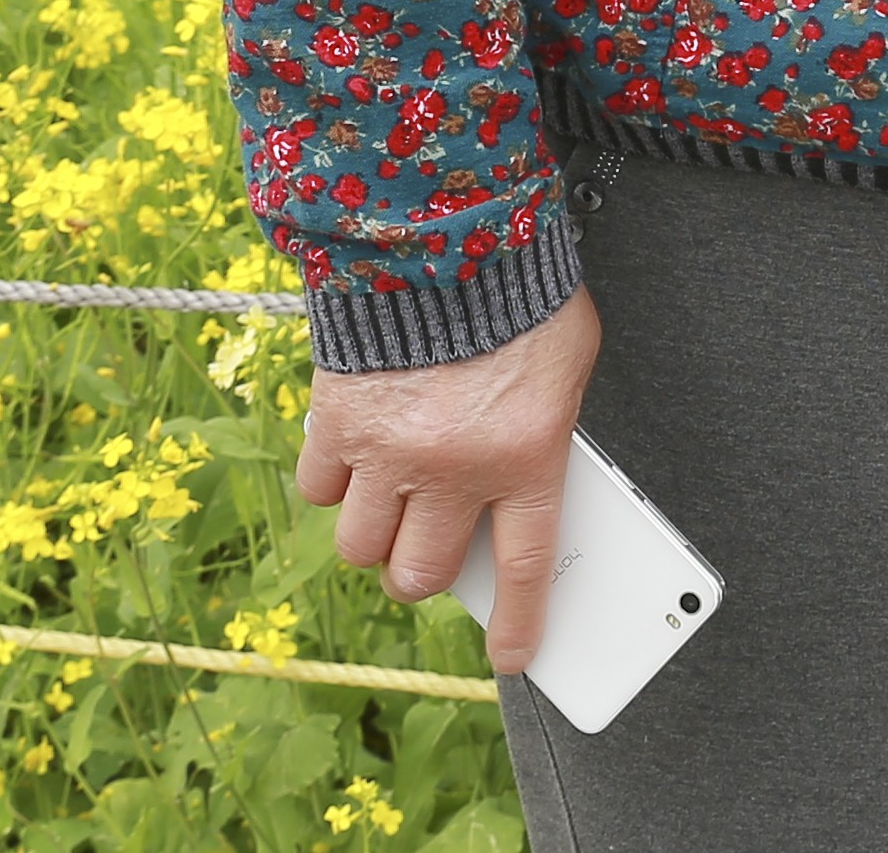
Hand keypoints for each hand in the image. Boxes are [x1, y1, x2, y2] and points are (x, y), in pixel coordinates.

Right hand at [293, 288, 602, 672]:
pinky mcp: (336, 422)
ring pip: (362, 546)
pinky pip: (319, 489)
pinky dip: (332, 481)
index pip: (522, 566)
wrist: (445, 230)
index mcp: (525, 457)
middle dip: (422, 570)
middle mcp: (454, 469)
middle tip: (428, 542)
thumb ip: (544, 430)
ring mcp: (389, 451)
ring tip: (390, 497)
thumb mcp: (569, 365)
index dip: (517, 621)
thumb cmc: (520, 290)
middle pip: (419, 574)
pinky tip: (353, 450)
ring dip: (375, 532)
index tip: (512, 656)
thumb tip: (526, 477)